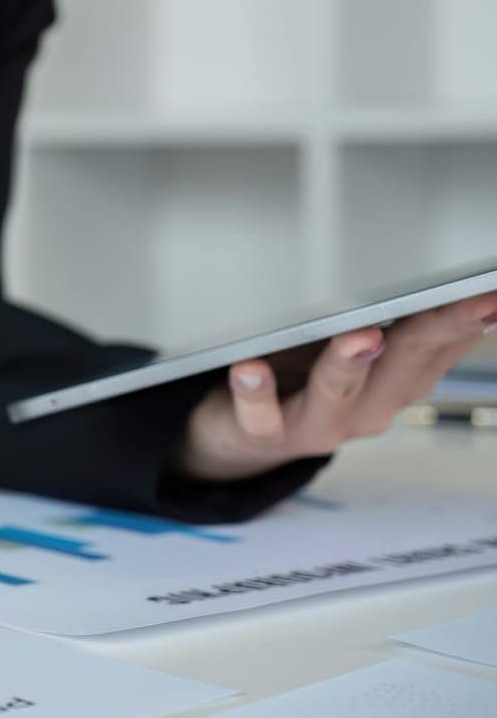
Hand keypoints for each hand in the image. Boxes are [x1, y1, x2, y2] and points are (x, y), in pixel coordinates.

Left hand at [178, 293, 496, 481]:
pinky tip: (250, 368)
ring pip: (335, 393)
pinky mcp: (265, 433)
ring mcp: (319, 423)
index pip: (441, 343)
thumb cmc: (306, 377)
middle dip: (436, 329)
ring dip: (348, 364)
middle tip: (468, 301)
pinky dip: (256, 392)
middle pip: (403, 364)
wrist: (246, 439)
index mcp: (398, 381)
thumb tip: (447, 279)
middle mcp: (369, 406)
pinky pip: (261, 416)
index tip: (495, 293)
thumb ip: (397, 321)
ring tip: (359, 337)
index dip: (470, 318)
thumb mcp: (364, 352)